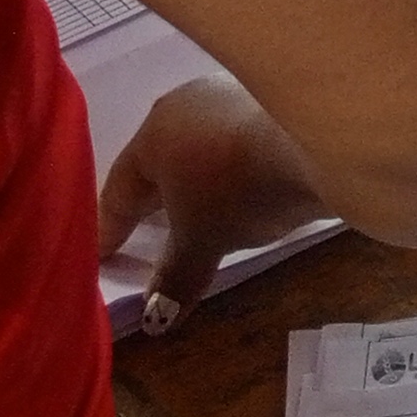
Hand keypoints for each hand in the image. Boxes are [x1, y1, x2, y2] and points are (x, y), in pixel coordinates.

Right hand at [97, 75, 328, 334]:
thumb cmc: (237, 191)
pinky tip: (239, 191)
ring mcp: (232, 97)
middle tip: (139, 234)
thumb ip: (174, 277)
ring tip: (192, 215)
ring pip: (199, 149)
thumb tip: (154, 319)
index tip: (101, 253)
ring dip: (194, 182)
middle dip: (151, 200)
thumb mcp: (201, 242)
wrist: (315, 145)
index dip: (110, 226)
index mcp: (155, 132)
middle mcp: (187, 104)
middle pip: (159, 162)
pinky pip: (235, 146)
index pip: (121, 187)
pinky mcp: (272, 103)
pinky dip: (229, 172)